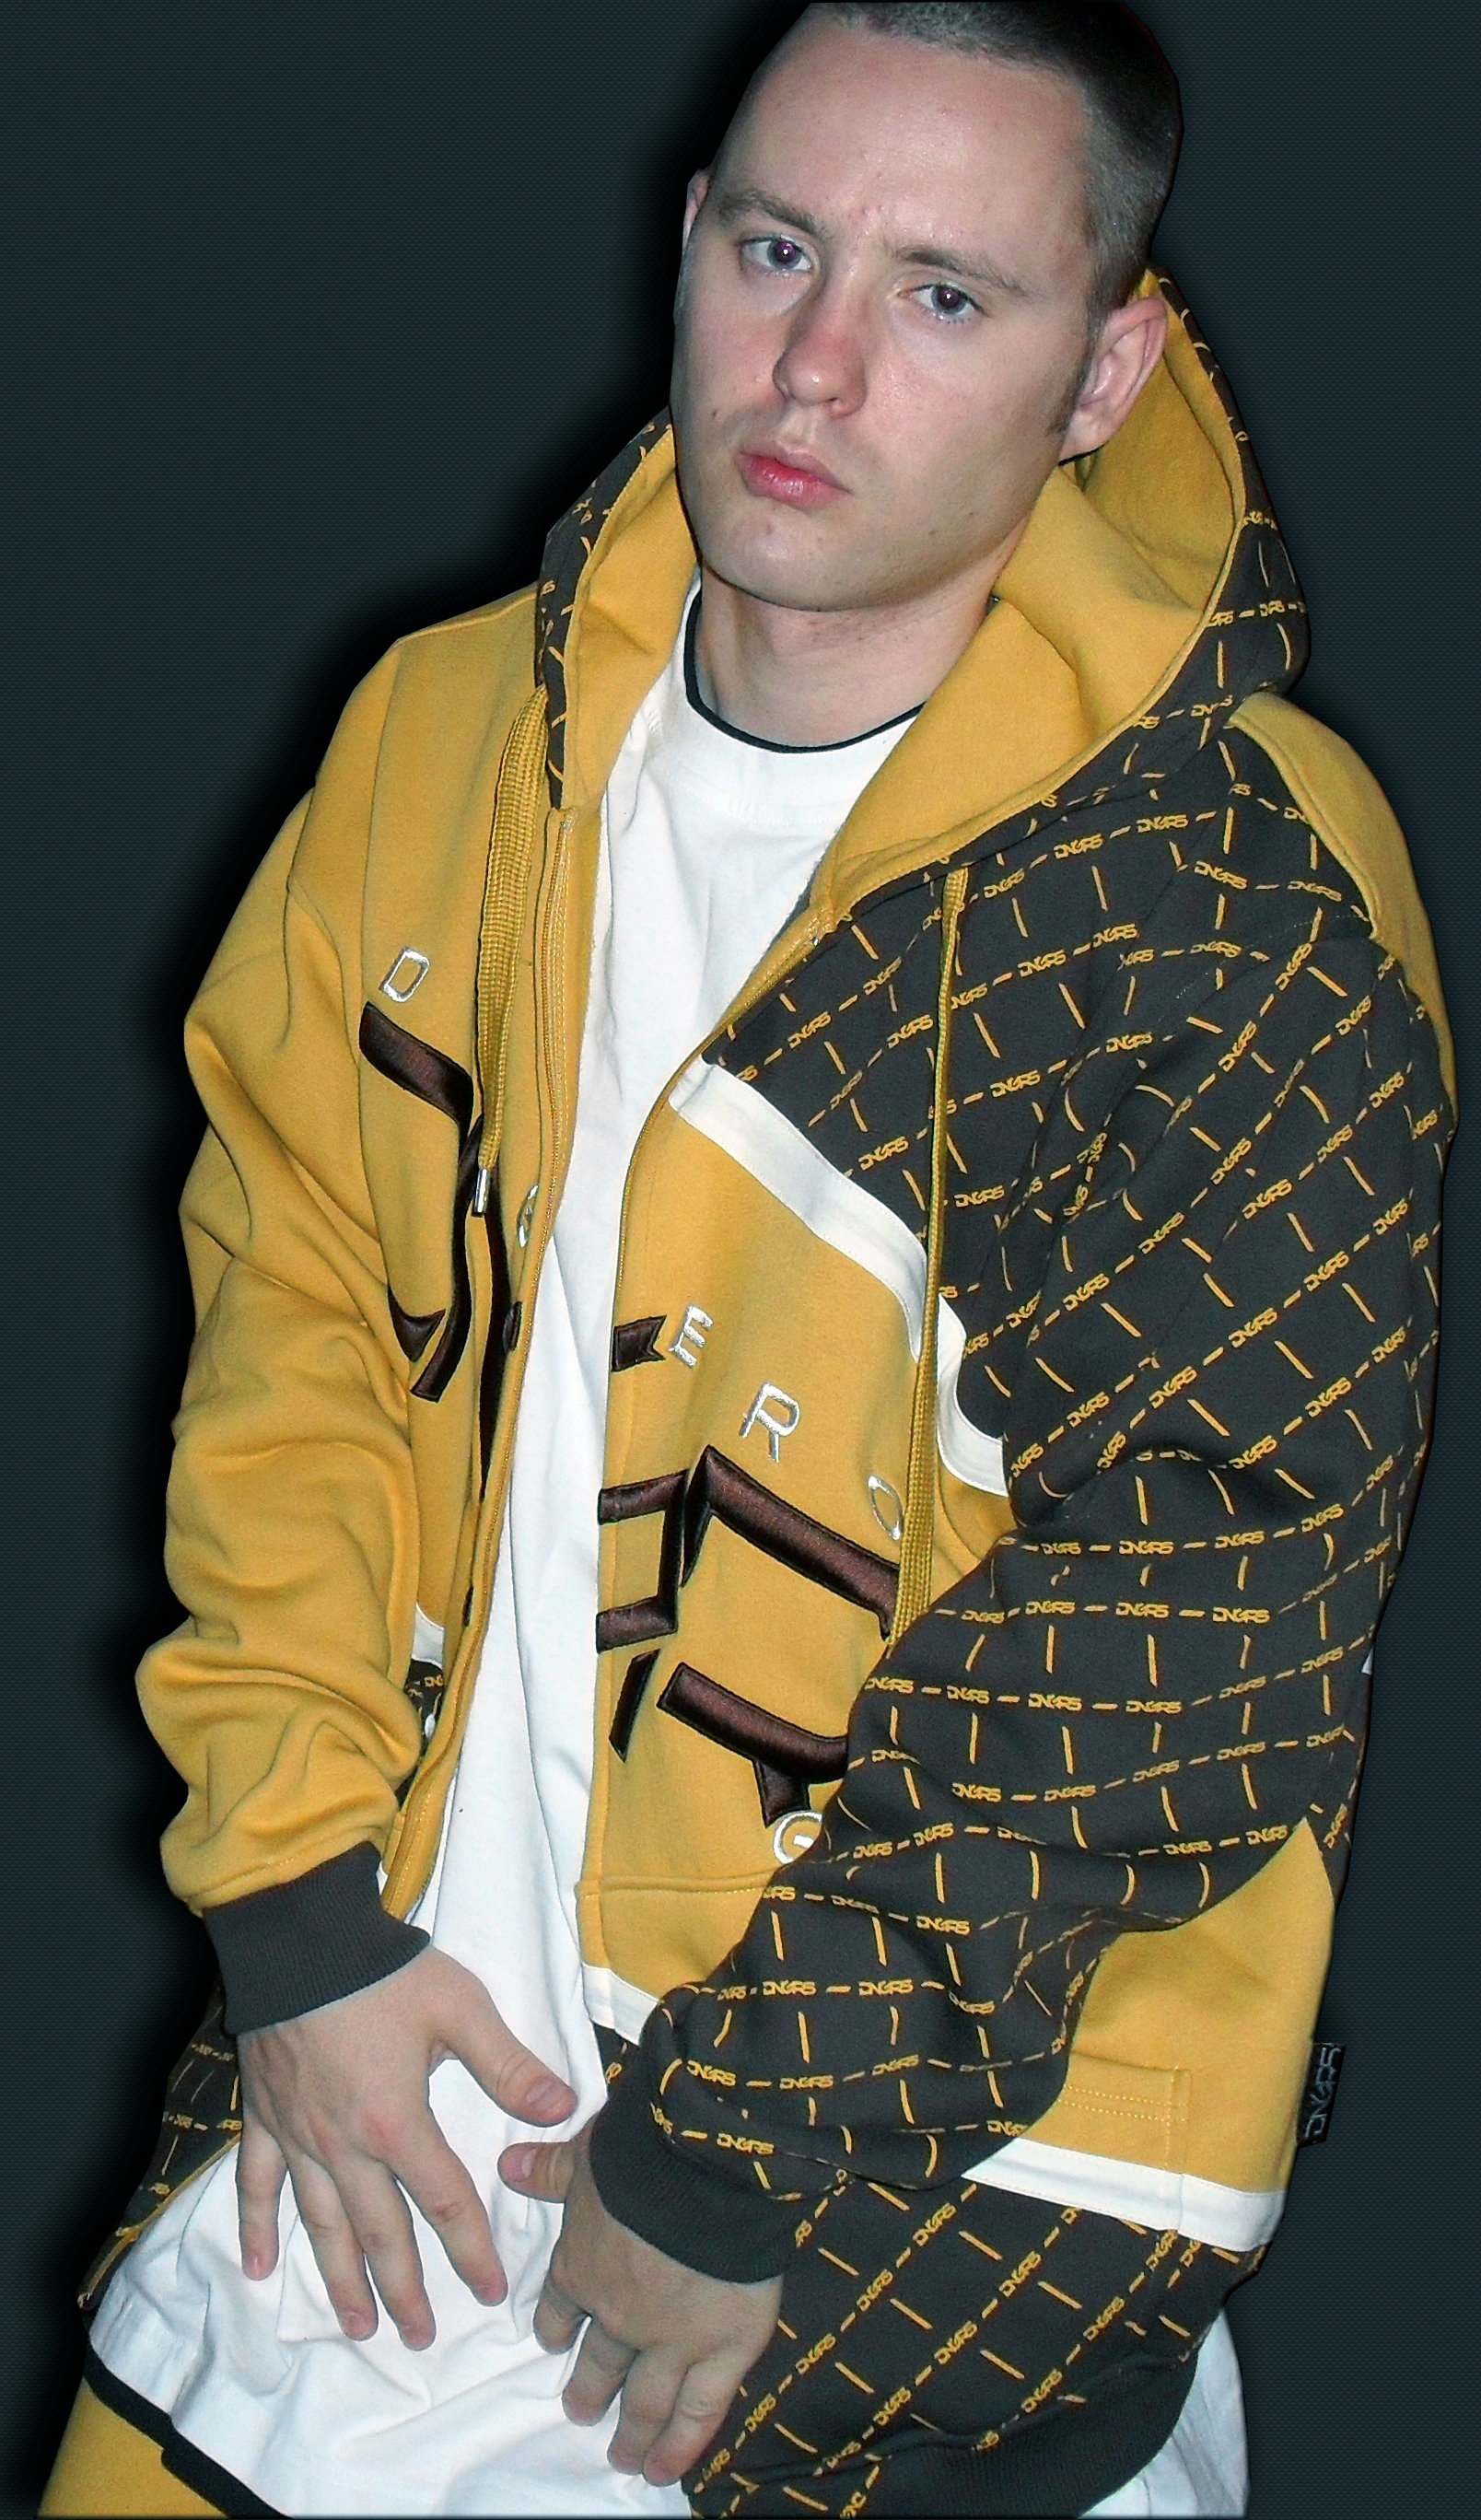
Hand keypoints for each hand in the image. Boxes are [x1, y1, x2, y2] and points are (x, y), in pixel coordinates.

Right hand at [237, 1947, 573, 2349]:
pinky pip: (258, 2182)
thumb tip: (561, 2109)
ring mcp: (299, 2135)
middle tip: (418, 2337)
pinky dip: (257, 2225)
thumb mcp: (460, 2009)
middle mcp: (344, 2145)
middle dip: (402, 2288)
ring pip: (321, 2222)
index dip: (470, 2249)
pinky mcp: (265, 2116)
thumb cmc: (383, 1971)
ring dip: (339, 2276)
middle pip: (378, 2231)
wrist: (300, 1938)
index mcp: (396, 2123)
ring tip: (357, 2323)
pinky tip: (259, 2265)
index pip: (443, 2201)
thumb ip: (509, 2065)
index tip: (489, 2290)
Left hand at [500, 2127, 781, 2486]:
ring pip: (645, 2399)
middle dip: (589, 2390)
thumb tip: (509, 2164)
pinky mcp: (721, 2351)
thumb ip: (550, 2169)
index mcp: (583, 2267)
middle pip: (600, 2363)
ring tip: (624, 2456)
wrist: (702, 2167)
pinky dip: (680, 2445)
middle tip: (580, 2411)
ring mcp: (669, 2341)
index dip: (557, 2327)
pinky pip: (698, 2410)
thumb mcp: (586, 2154)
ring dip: (631, 2431)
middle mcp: (618, 2315)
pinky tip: (666, 2468)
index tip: (555, 2344)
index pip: (561, 2308)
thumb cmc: (640, 2152)